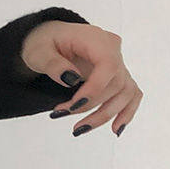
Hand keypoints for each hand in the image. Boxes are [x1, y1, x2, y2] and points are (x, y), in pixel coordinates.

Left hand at [21, 20, 142, 136]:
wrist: (48, 42)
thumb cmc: (43, 43)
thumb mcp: (38, 51)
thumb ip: (52, 64)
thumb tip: (71, 79)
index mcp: (96, 38)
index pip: (108, 65)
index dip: (95, 89)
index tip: (73, 105)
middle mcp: (112, 49)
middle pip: (116, 83)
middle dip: (90, 106)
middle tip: (60, 114)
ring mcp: (118, 64)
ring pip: (125, 93)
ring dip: (104, 115)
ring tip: (78, 129)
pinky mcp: (118, 77)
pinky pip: (131, 95)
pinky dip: (126, 112)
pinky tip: (115, 130)